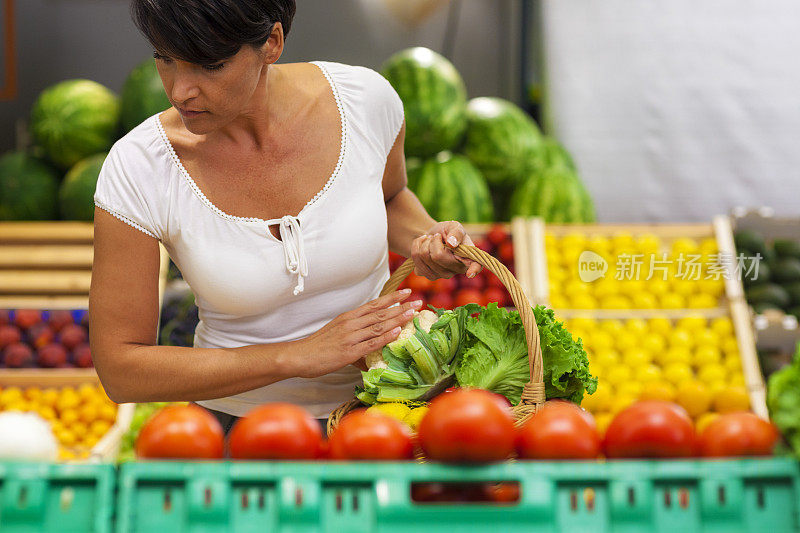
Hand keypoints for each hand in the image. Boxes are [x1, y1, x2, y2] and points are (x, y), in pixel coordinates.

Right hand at [292, 289, 422, 378]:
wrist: (301, 355)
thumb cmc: (319, 346)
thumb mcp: (338, 332)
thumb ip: (356, 333)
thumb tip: (371, 341)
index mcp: (349, 316)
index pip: (374, 304)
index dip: (392, 298)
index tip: (406, 292)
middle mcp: (351, 323)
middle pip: (381, 313)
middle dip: (401, 306)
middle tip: (418, 301)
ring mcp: (351, 336)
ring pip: (379, 325)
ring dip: (398, 318)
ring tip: (413, 313)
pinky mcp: (350, 351)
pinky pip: (372, 342)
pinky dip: (386, 336)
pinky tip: (398, 331)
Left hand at [411, 221, 482, 279]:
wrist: (431, 236)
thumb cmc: (447, 232)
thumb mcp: (454, 226)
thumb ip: (456, 232)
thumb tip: (452, 243)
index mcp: (469, 257)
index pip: (476, 265)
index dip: (474, 269)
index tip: (470, 273)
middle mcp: (457, 269)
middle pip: (437, 256)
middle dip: (433, 240)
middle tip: (436, 236)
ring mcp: (442, 275)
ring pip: (424, 257)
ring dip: (424, 243)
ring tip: (430, 240)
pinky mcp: (428, 275)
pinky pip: (416, 261)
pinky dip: (416, 248)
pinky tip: (423, 246)